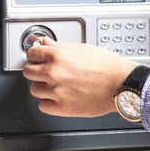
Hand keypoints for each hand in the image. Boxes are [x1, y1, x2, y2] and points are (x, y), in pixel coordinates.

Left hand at [23, 37, 138, 117]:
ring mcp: (57, 91)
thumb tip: (45, 43)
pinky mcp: (63, 107)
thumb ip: (59, 46)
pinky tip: (58, 97)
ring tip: (54, 86)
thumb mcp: (81, 48)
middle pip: (28, 72)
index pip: (31, 54)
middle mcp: (54, 73)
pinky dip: (49, 103)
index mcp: (57, 55)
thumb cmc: (106, 66)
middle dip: (35, 71)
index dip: (34, 56)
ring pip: (34, 90)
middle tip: (43, 72)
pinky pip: (43, 106)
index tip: (36, 59)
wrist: (121, 83)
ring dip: (42, 87)